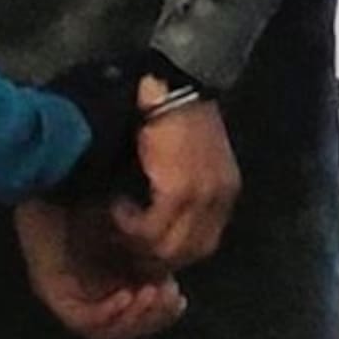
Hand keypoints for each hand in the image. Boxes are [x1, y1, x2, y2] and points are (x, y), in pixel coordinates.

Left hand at [15, 200, 186, 338]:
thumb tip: (173, 278)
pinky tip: (126, 295)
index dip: (161, 313)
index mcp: (103, 285)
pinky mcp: (51, 295)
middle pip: (125, 327)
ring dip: (134, 318)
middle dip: (153, 317)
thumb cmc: (82, 203)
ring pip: (106, 329)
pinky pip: (83, 321)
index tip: (179, 296)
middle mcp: (84, 296)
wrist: (45, 188)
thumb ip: (145, 253)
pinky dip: (108, 313)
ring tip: (151, 295)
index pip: (137, 316)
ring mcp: (66, 298)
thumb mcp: (123, 230)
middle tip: (169, 297)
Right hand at [112, 77, 240, 268]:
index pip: (202, 241)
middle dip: (153, 256)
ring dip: (138, 243)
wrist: (174, 82)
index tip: (140, 248)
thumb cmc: (173, 110)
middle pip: (190, 252)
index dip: (170, 251)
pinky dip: (130, 225)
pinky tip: (115, 207)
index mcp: (223, 191)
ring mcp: (203, 198)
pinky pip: (153, 229)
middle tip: (122, 246)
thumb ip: (174, 180)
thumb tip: (148, 205)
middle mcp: (220, 200)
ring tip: (115, 225)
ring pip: (171, 248)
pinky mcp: (180, 190)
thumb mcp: (183, 153)